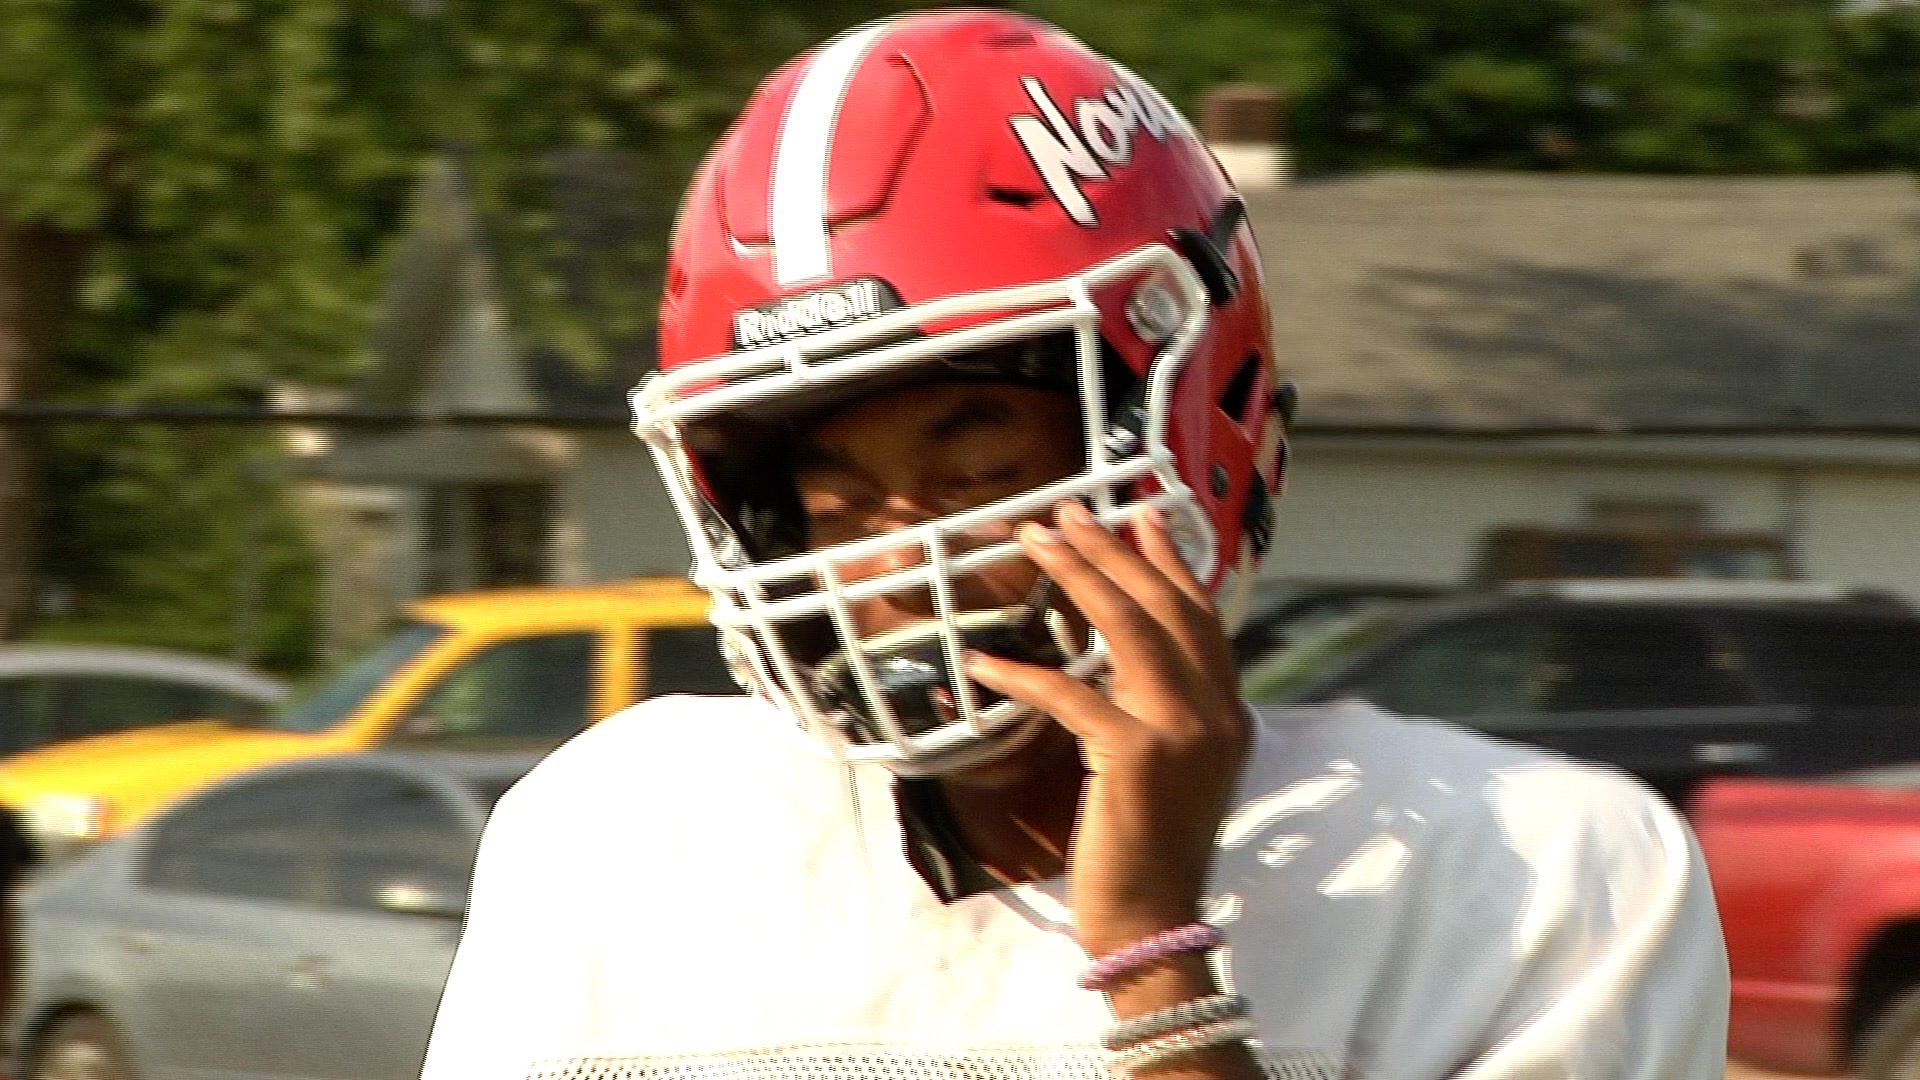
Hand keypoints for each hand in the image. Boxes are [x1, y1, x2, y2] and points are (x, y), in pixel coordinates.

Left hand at [964, 500, 1250, 956]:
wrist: (1153, 919)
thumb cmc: (1148, 850)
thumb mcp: (1169, 768)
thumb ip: (1159, 712)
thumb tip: (1121, 664)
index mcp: (1228, 714)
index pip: (1201, 618)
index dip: (1170, 563)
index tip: (1142, 517)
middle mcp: (1215, 714)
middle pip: (1164, 608)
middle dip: (1115, 551)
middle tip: (1071, 512)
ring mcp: (1182, 733)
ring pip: (1128, 630)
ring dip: (1079, 576)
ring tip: (1038, 540)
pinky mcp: (1136, 757)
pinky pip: (1072, 694)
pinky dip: (1024, 674)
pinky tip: (983, 660)